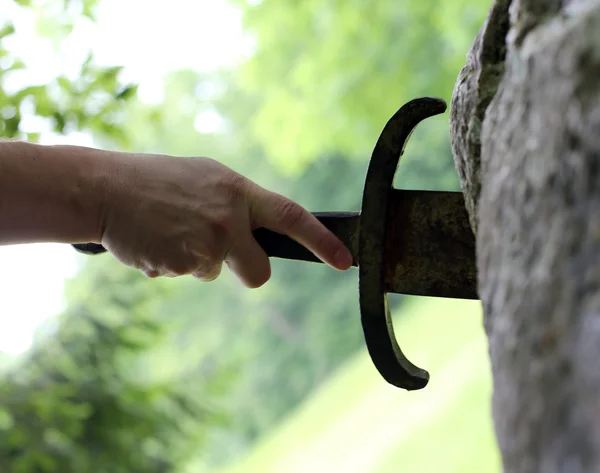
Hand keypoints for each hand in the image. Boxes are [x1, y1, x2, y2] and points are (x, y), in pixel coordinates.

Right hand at [99, 153, 352, 286]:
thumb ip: (238, 203)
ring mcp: (204, 245)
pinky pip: (186, 276)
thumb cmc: (159, 179)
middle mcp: (227, 220)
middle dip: (248, 272)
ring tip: (173, 231)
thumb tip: (261, 231)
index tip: (345, 261)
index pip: (292, 217)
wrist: (105, 189)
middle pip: (260, 273)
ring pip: (216, 274)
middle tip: (222, 254)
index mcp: (238, 192)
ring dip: (199, 260)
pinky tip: (157, 240)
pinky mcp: (179, 265)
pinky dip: (174, 264)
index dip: (321, 241)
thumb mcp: (207, 178)